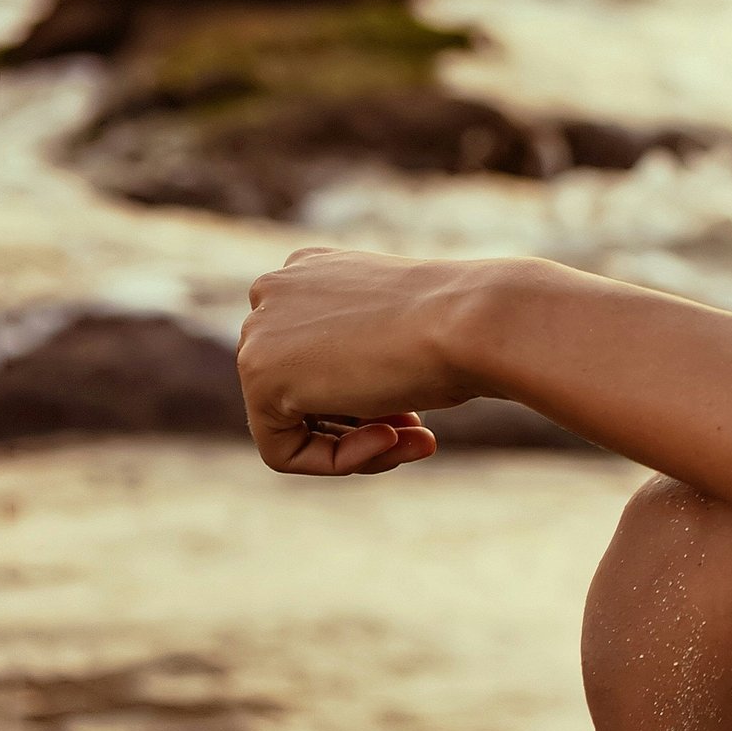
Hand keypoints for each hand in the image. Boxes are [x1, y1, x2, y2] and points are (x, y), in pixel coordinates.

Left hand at [237, 244, 497, 476]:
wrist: (472, 319)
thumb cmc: (457, 324)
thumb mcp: (404, 329)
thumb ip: (361, 354)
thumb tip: (345, 400)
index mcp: (311, 269)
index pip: (316, 358)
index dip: (367, 398)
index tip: (414, 413)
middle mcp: (276, 291)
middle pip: (300, 390)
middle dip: (360, 421)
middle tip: (417, 432)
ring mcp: (259, 329)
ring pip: (293, 422)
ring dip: (356, 445)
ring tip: (415, 441)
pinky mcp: (259, 374)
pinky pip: (284, 450)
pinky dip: (336, 461)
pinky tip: (388, 438)